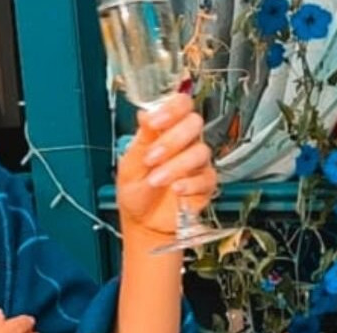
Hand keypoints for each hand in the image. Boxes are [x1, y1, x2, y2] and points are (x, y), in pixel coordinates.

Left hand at [115, 93, 216, 237]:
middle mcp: (185, 143)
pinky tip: (176, 190)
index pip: (180, 105)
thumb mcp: (130, 165)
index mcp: (166, 131)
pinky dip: (190, 184)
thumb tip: (144, 114)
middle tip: (151, 158)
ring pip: (200, 152)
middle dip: (171, 140)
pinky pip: (206, 178)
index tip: (154, 123)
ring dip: (175, 166)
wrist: (142, 223)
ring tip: (156, 180)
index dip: (172, 109)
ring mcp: (197, 164)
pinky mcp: (205, 185)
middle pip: (194, 124)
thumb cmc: (136, 193)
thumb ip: (141, 140)